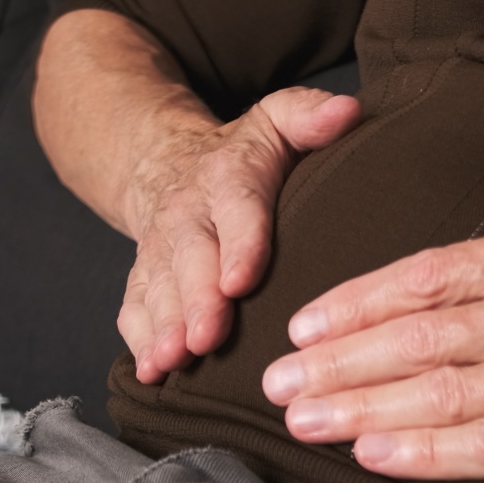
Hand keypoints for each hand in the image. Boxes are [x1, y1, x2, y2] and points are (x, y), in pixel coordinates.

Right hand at [120, 87, 359, 382]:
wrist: (166, 161)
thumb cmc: (242, 154)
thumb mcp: (276, 121)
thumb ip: (308, 117)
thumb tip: (349, 111)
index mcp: (228, 179)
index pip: (237, 211)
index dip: (239, 246)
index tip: (241, 282)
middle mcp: (189, 215)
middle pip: (190, 259)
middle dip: (197, 301)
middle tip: (205, 339)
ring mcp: (160, 249)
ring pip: (158, 289)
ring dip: (164, 328)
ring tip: (171, 362)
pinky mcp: (145, 276)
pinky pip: (134, 307)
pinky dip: (139, 340)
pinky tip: (150, 371)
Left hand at [263, 124, 483, 481]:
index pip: (431, 273)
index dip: (360, 299)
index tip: (309, 319)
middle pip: (420, 339)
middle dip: (340, 362)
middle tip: (279, 379)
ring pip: (444, 395)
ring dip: (365, 409)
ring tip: (306, 420)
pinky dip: (432, 454)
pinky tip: (379, 458)